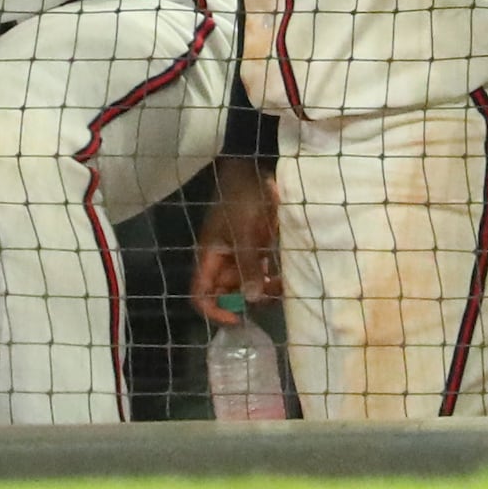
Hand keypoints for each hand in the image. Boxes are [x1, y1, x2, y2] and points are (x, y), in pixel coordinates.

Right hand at [192, 155, 281, 324]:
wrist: (254, 170)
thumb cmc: (242, 200)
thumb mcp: (244, 233)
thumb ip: (247, 266)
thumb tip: (251, 300)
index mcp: (210, 258)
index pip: (201, 296)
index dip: (215, 313)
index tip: (239, 318)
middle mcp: (222, 262)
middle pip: (227, 295)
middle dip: (247, 302)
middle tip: (270, 298)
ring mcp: (239, 256)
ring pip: (246, 286)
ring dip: (263, 291)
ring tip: (283, 286)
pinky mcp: (256, 250)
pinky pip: (260, 274)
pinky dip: (271, 280)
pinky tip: (286, 278)